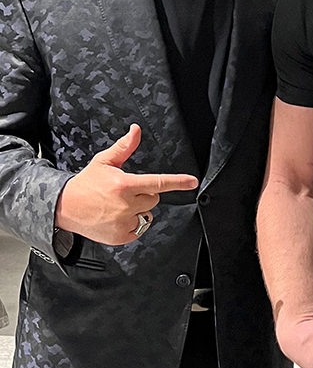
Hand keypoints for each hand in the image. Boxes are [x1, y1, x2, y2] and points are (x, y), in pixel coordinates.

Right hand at [55, 124, 197, 244]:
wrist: (65, 207)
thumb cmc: (87, 183)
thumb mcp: (105, 161)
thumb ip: (124, 147)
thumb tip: (136, 130)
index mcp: (124, 185)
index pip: (158, 183)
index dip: (178, 182)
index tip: (192, 182)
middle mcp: (126, 205)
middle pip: (154, 198)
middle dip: (145, 194)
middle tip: (125, 192)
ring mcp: (123, 223)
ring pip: (147, 214)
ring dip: (139, 210)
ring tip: (118, 206)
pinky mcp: (120, 236)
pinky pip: (139, 229)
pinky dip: (132, 224)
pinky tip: (116, 217)